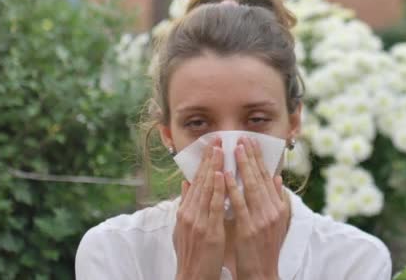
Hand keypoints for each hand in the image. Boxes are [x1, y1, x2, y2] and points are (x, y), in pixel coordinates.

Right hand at [173, 139, 225, 279]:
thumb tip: (185, 184)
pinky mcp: (208, 231)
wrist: (192, 277)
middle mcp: (189, 214)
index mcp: (185, 211)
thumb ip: (185, 205)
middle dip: (209, 159)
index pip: (195, 182)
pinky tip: (223, 175)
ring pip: (206, 190)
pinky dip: (218, 189)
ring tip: (221, 150)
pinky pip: (215, 206)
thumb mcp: (183, 227)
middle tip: (217, 139)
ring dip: (214, 168)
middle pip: (200, 181)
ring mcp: (198, 222)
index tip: (211, 146)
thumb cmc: (192, 254)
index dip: (203, 163)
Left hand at [225, 137, 289, 279]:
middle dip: (251, 156)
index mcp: (278, 207)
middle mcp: (272, 211)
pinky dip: (232, 188)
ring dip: (243, 166)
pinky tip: (226, 175)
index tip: (251, 141)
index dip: (259, 158)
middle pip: (261, 177)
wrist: (261, 273)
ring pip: (251, 187)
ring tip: (236, 148)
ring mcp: (261, 219)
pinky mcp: (248, 228)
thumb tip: (277, 178)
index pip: (268, 177)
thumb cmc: (265, 248)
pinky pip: (239, 204)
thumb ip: (277, 199)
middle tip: (243, 137)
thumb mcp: (277, 222)